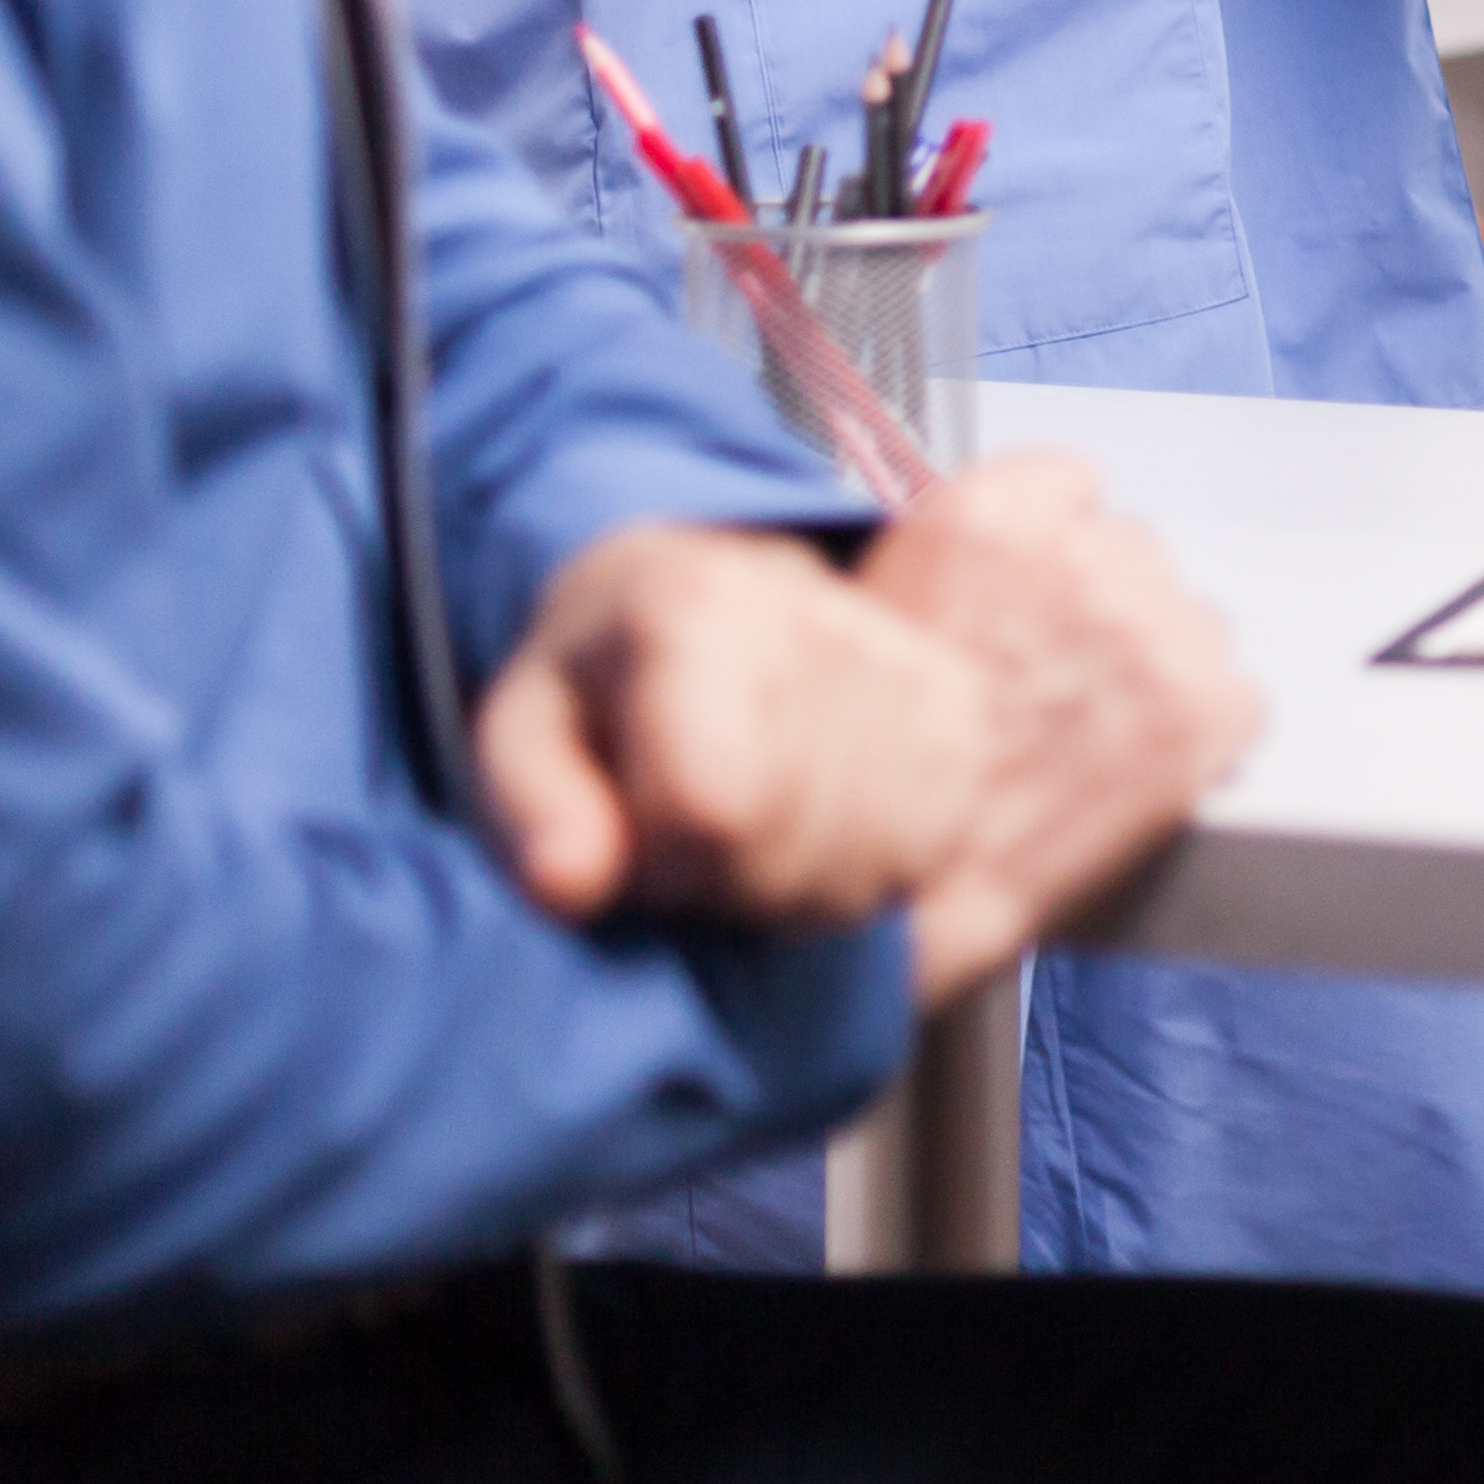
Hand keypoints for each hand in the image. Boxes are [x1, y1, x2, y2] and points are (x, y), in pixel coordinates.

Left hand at [474, 522, 987, 930]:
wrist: (713, 594)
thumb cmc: (604, 680)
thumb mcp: (523, 731)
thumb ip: (533, 809)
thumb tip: (571, 883)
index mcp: (695, 607)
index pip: (713, 807)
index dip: (663, 867)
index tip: (636, 841)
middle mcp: (820, 617)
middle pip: (791, 845)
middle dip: (725, 886)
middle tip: (687, 843)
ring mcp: (907, 660)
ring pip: (866, 863)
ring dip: (795, 890)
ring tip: (748, 838)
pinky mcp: (960, 711)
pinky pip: (923, 850)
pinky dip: (862, 877)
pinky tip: (814, 840)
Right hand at [850, 450, 1262, 1006]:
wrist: (902, 877)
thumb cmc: (867, 774)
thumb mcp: (869, 619)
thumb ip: (951, 567)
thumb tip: (988, 573)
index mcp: (994, 516)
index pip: (1069, 489)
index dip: (1049, 562)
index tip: (1033, 605)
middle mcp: (1087, 554)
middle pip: (1131, 557)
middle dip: (1102, 618)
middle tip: (1052, 691)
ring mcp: (1156, 626)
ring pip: (1188, 624)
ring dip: (1153, 672)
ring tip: (1088, 742)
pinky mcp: (1208, 704)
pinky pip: (1235, 700)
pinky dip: (1203, 737)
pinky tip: (1139, 771)